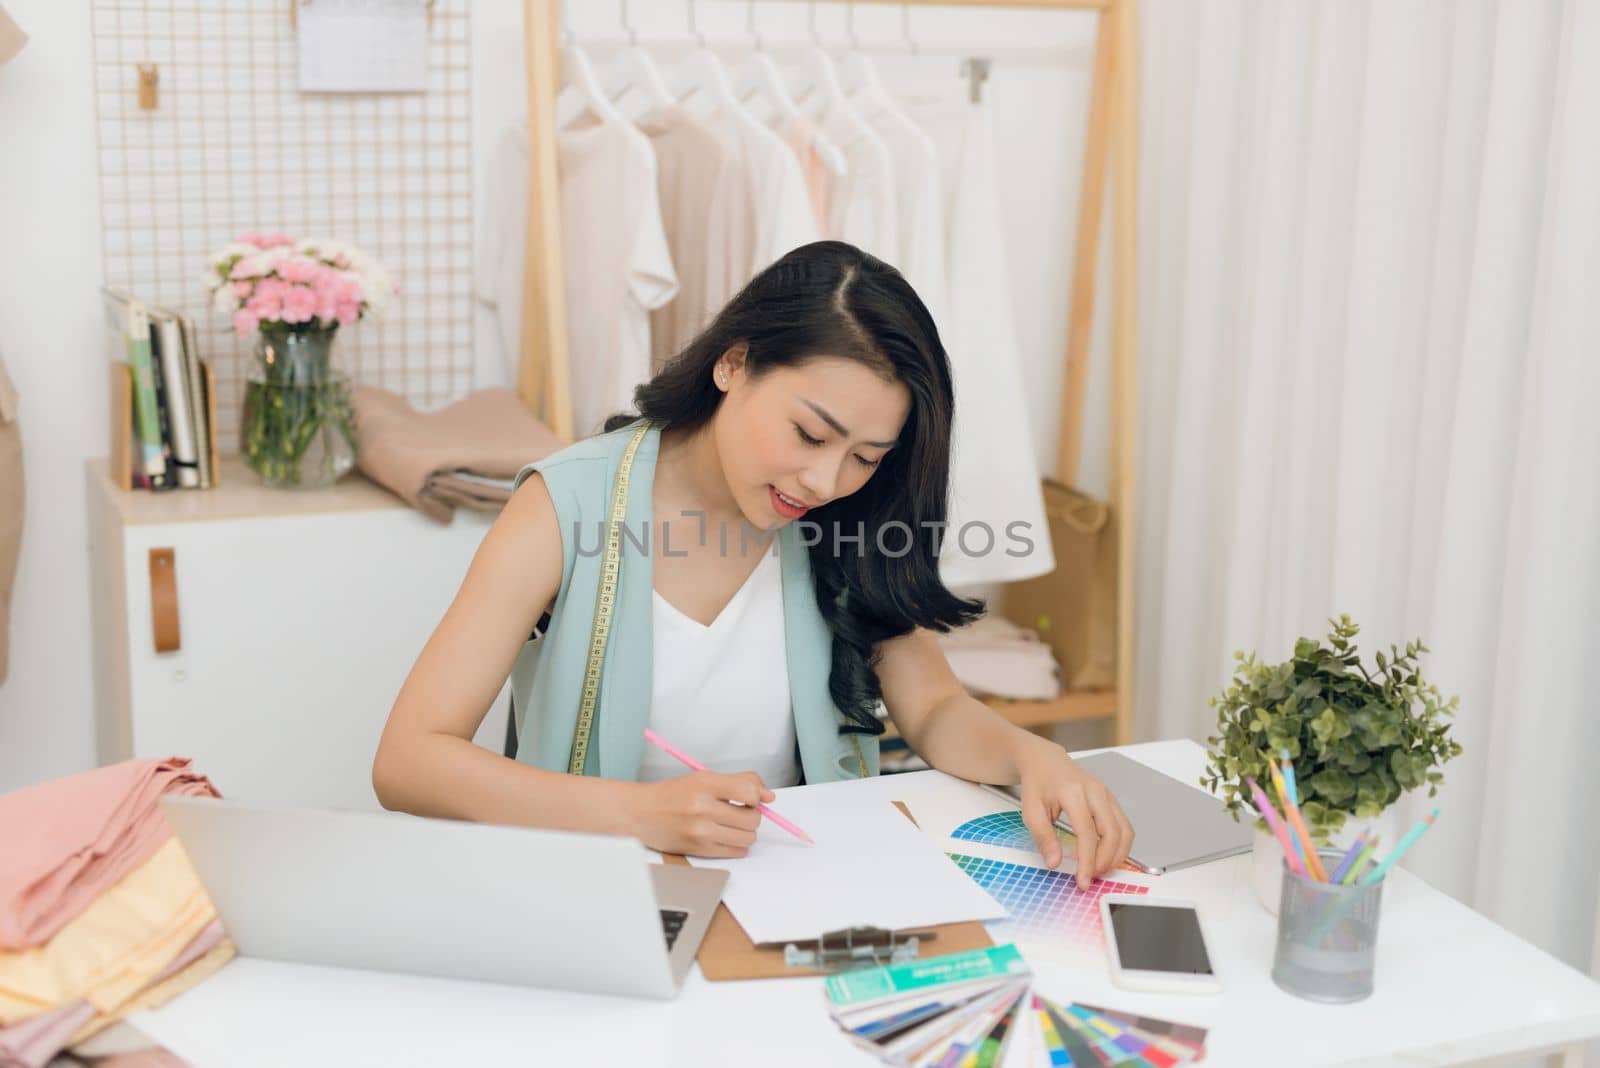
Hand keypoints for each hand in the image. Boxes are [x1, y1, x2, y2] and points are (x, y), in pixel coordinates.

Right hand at [631, 770, 774, 857]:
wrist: (641, 814)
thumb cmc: (672, 794)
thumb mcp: (702, 777)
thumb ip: (739, 781)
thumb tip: (769, 796)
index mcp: (704, 784)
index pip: (749, 790)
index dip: (757, 795)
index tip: (751, 797)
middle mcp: (703, 808)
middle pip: (753, 818)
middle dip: (752, 815)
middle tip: (740, 810)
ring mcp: (701, 832)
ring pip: (748, 837)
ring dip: (746, 831)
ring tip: (731, 824)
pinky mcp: (700, 850)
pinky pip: (737, 851)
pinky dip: (737, 844)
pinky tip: (723, 835)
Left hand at [1015, 742, 1133, 888]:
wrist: (1045, 761)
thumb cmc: (1038, 783)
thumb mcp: (1030, 810)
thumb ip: (1043, 836)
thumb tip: (1054, 862)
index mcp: (1073, 792)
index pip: (1087, 833)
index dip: (1087, 861)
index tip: (1083, 880)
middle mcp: (1095, 791)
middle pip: (1112, 832)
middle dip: (1105, 861)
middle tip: (1091, 877)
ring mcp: (1106, 794)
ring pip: (1125, 831)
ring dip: (1117, 856)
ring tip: (1100, 870)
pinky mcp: (1111, 800)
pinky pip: (1124, 826)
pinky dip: (1120, 845)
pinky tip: (1107, 856)